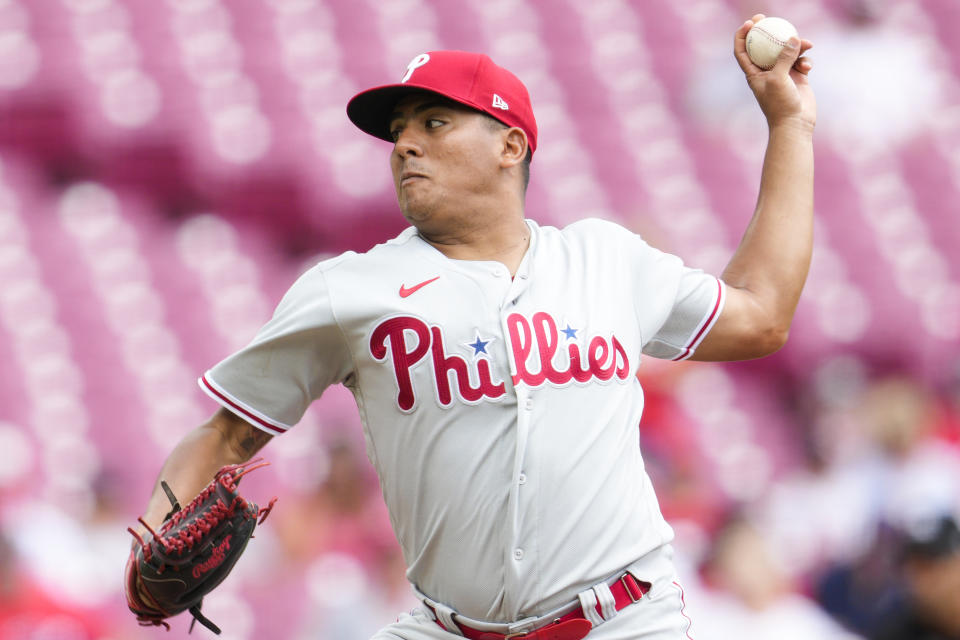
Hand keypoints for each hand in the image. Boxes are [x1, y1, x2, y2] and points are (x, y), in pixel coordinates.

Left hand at [734, 14, 815, 130]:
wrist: (795, 124)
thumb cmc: (780, 104)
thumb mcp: (778, 78)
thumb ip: (784, 57)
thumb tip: (792, 37)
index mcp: (753, 73)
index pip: (742, 51)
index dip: (742, 35)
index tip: (750, 22)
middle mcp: (766, 71)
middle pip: (764, 46)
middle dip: (768, 31)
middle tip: (772, 18)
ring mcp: (783, 73)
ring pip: (788, 51)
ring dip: (797, 45)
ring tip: (807, 44)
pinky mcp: (798, 76)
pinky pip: (801, 60)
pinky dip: (805, 61)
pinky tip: (808, 67)